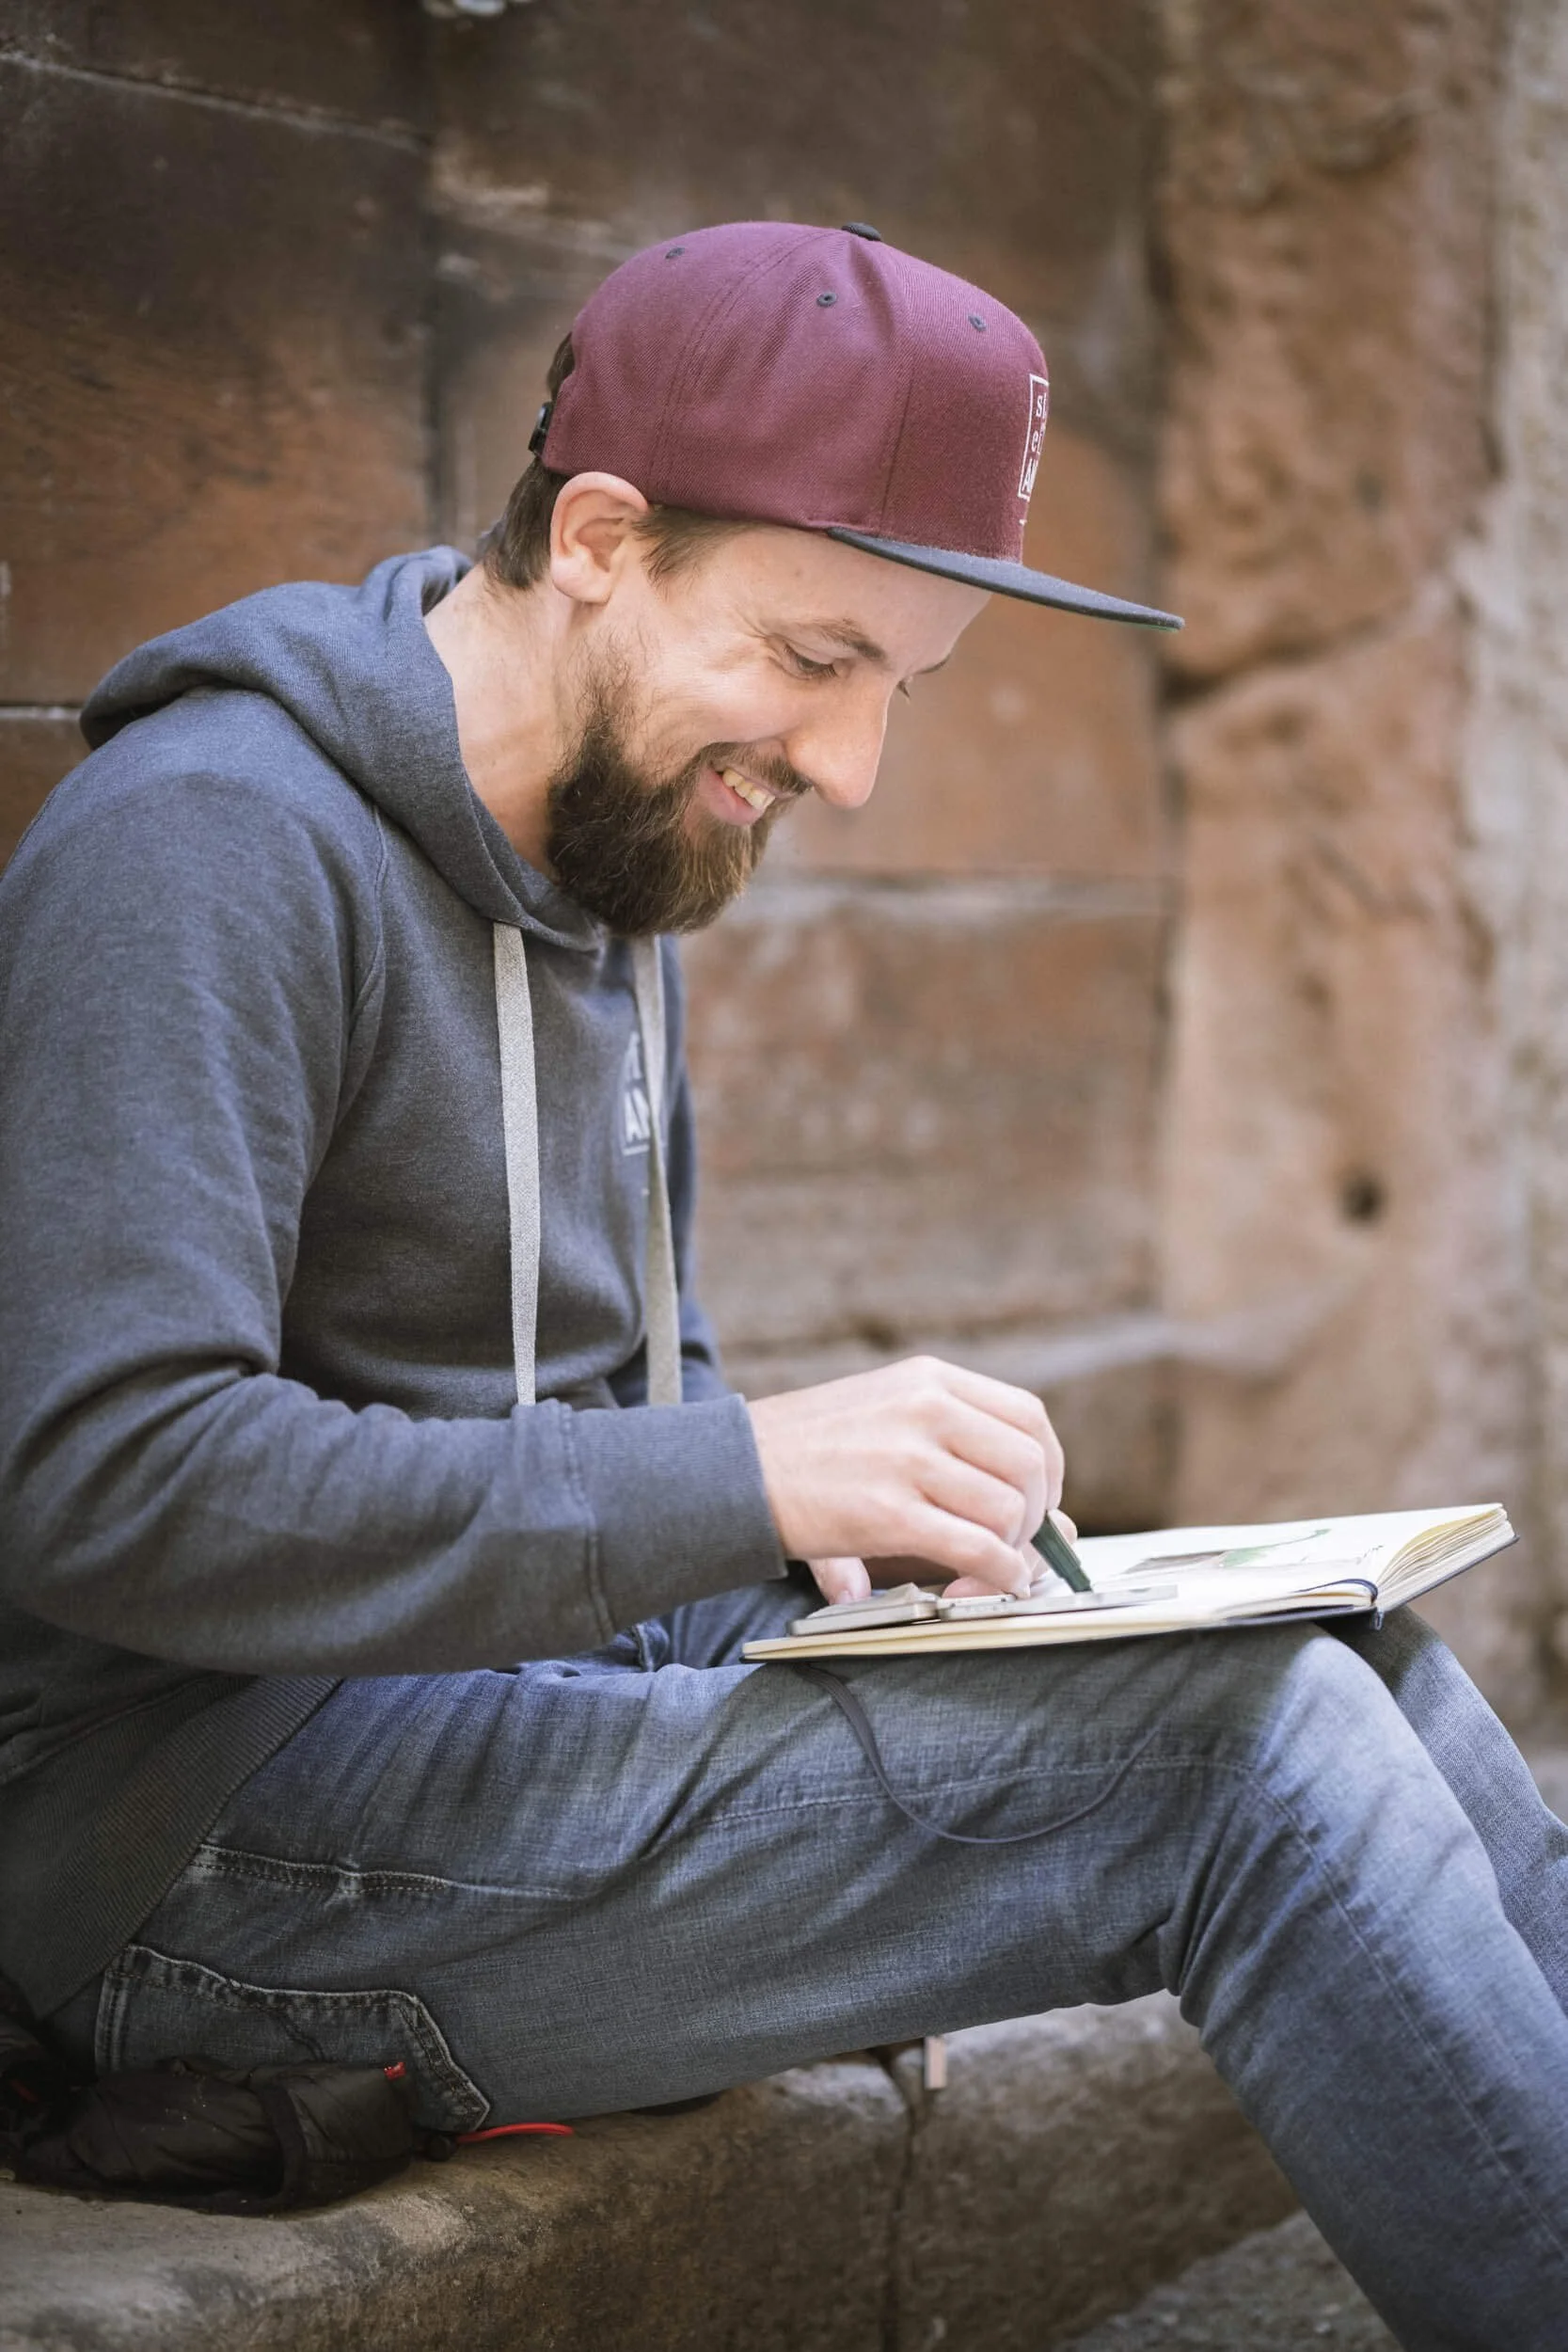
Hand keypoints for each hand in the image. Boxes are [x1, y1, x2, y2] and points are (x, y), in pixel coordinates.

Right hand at [748, 1357, 1064, 1599]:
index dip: (1047, 1468)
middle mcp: (926, 1409)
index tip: (1038, 1501)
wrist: (731, 1470)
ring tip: (994, 1569)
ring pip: (1008, 1508)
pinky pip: (976, 1547)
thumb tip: (1045, 1517)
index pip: (1027, 1417)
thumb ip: (955, 1448)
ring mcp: (908, 1458)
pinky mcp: (888, 1512)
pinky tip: (988, 1585)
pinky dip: (999, 1574)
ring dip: (1015, 1550)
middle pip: (1029, 1464)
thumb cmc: (807, 1450)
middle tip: (1016, 1544)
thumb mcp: (884, 1413)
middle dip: (1036, 1515)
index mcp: (928, 1380)